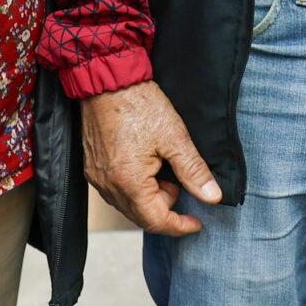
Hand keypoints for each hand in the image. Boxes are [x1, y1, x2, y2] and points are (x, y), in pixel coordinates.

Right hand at [80, 80, 220, 235]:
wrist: (108, 79)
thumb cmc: (139, 104)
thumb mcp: (175, 137)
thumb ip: (194, 171)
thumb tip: (212, 196)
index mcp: (129, 182)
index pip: (156, 222)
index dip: (180, 226)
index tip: (197, 223)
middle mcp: (108, 186)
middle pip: (142, 216)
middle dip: (166, 206)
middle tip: (180, 180)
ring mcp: (97, 177)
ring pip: (129, 204)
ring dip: (151, 196)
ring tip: (163, 167)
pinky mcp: (93, 167)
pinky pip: (116, 190)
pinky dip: (135, 186)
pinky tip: (146, 164)